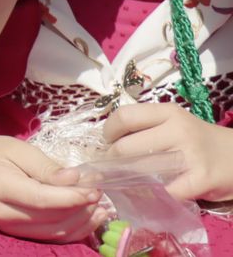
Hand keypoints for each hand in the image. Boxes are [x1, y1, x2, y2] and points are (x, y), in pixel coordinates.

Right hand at [0, 134, 103, 241]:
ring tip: (99, 205)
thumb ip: (47, 167)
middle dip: (80, 208)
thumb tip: (76, 180)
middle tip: (98, 192)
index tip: (94, 189)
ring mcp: (8, 227)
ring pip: (55, 232)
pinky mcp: (18, 234)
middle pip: (50, 218)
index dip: (71, 198)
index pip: (40, 199)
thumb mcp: (20, 149)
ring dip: (82, 221)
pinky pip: (53, 238)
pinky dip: (76, 231)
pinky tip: (91, 218)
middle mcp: (1, 212)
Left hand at [102, 102, 232, 201]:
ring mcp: (191, 155)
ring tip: (122, 182)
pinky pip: (166, 191)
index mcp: (168, 113)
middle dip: (112, 160)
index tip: (108, 142)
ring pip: (142, 168)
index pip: (125, 116)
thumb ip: (147, 128)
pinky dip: (152, 196)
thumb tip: (108, 142)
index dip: (109, 131)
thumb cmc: (199, 140)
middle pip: (127, 146)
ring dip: (125, 179)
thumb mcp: (175, 123)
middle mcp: (179, 130)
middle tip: (111, 168)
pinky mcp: (202, 179)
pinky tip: (148, 195)